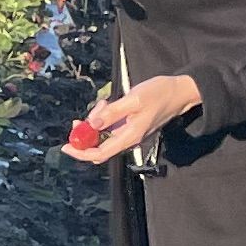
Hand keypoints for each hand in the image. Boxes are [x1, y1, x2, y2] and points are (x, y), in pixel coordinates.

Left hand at [61, 75, 202, 163]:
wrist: (180, 92)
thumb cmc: (160, 93)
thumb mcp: (134, 100)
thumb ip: (112, 113)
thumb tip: (91, 124)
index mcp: (130, 136)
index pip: (99, 153)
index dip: (80, 152)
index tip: (65, 146)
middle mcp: (129, 139)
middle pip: (98, 146)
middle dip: (87, 132)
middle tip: (88, 113)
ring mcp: (130, 134)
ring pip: (103, 135)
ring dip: (97, 121)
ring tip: (105, 103)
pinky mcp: (130, 127)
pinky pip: (111, 128)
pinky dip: (105, 118)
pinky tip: (108, 105)